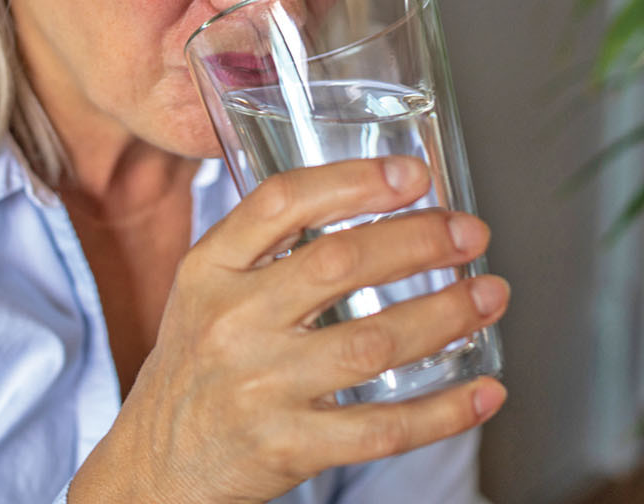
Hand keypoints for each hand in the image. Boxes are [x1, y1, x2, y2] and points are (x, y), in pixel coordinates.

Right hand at [67, 156, 508, 503]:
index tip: (413, 175)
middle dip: (419, 240)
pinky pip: (381, 428)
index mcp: (209, 269)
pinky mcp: (287, 447)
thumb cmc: (194, 369)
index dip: (354, 182)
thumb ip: (265, 248)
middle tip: (470, 233)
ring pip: (372, 344)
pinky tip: (485, 391)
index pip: (281, 203)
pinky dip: (444, 410)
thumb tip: (372, 200)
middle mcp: (231, 321)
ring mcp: (259, 387)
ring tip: (489, 294)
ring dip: (446, 314)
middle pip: (338, 263)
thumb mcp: (203, 292)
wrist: (154, 469)